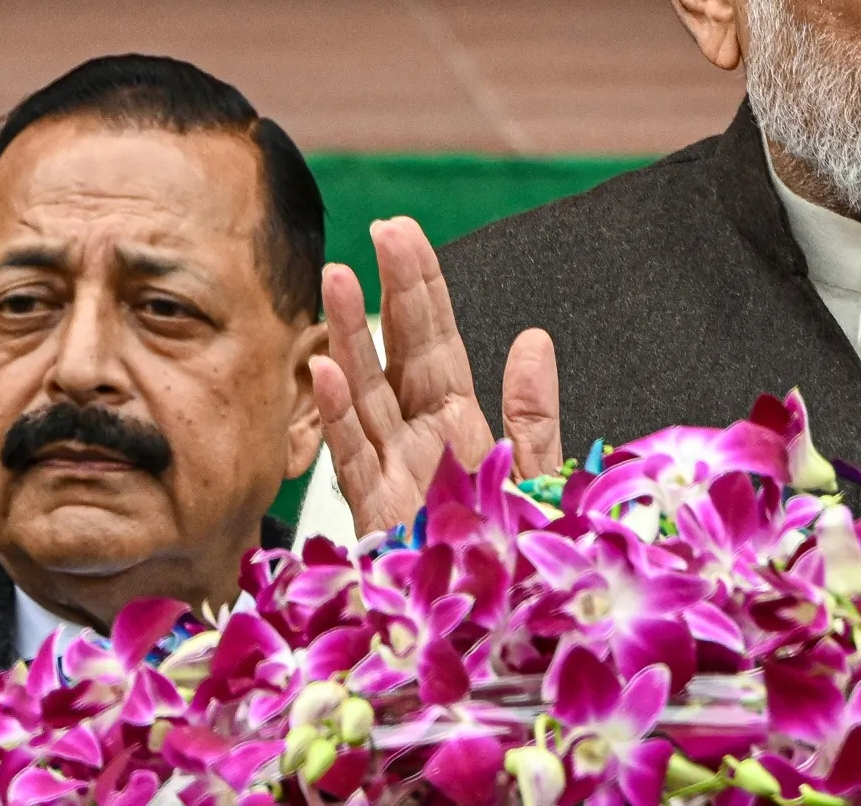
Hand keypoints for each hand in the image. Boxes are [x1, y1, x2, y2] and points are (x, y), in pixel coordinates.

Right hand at [310, 216, 562, 536]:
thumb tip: (533, 337)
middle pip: (398, 353)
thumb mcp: (537, 477)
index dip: (419, 287)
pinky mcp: (376, 518)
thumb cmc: (512, 556)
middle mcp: (417, 440)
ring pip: (363, 394)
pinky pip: (352, 459)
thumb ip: (533, 412)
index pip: (434, 340)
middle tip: (381, 230)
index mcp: (457, 423)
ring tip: (336, 278)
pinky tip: (322, 371)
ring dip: (348, 337)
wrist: (498, 632)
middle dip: (389, 293)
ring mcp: (391, 475)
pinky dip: (335, 415)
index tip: (402, 231)